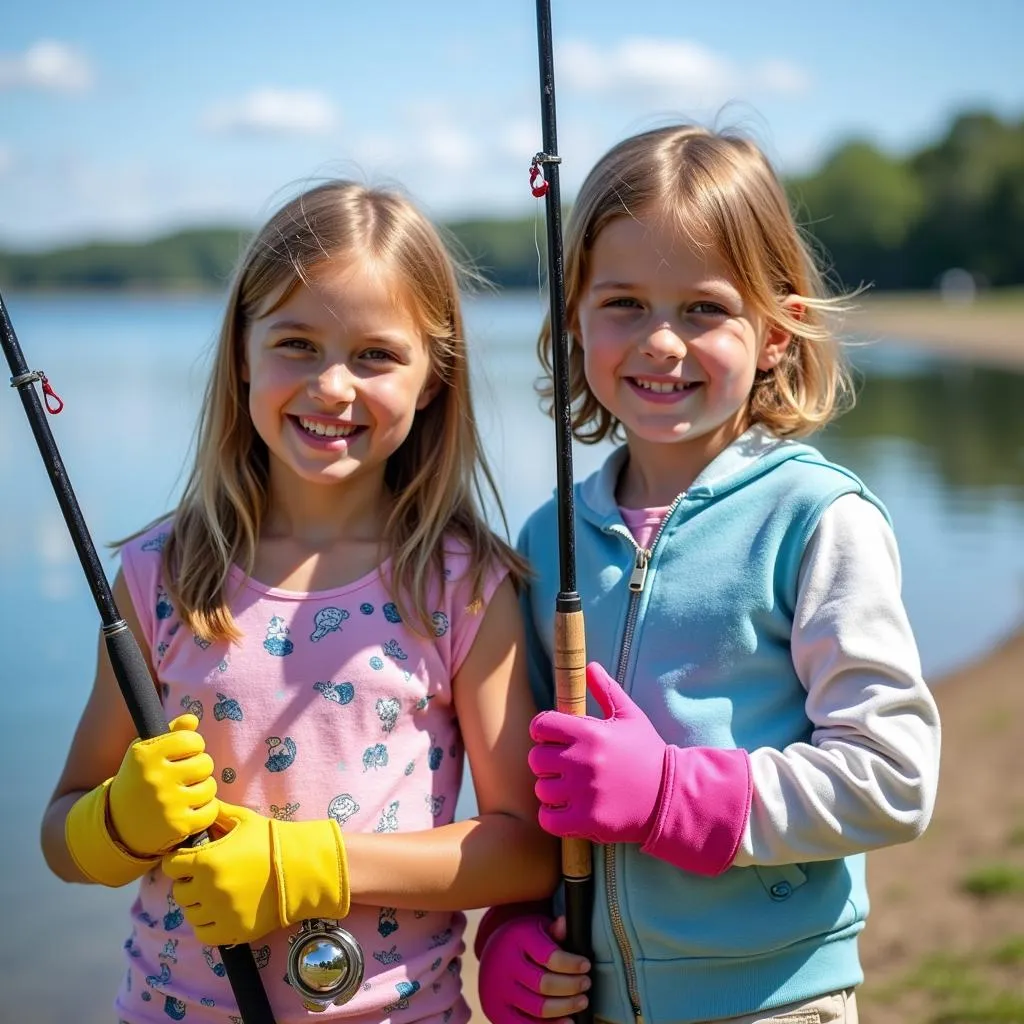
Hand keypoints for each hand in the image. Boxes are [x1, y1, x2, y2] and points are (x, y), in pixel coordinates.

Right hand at [64, 713, 217, 887]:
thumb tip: (192, 719)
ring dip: (203, 789)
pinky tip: (189, 810)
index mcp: (146, 755)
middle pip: (206, 763)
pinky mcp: (178, 825)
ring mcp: (167, 803)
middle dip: (199, 768)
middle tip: (184, 776)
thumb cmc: (139, 779)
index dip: (193, 745)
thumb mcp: (146, 752)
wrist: (117, 824)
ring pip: (210, 787)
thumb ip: (172, 732)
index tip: (184, 753)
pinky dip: (205, 810)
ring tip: (185, 793)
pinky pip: (211, 811)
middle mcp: (155, 778)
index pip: (192, 739)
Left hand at [162, 802, 348, 946]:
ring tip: (214, 895)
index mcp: (207, 861)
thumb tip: (203, 804)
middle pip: (178, 891)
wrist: (301, 869)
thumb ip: (218, 812)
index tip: (190, 859)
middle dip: (189, 882)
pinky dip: (207, 925)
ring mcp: (220, 913)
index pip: (170, 865)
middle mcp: (208, 889)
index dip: (179, 861)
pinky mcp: (232, 932)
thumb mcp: (244, 820)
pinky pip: (203, 934)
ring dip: (198, 904)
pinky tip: (220, 913)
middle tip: (206, 877)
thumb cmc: (271, 841)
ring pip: (190, 913)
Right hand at [478, 914, 590, 1023]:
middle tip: (586, 984)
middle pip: (545, 984)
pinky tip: (567, 1021)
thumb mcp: (536, 928)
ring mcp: (498, 991)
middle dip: (571, 986)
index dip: (571, 964)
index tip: (586, 965)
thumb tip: (565, 923)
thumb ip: (553, 930)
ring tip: (581, 1001)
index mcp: (516, 940)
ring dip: (565, 1007)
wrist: (491, 955)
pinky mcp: (496, 1011)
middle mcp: (503, 965)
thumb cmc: (522, 941)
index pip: (549, 956)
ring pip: (538, 1008)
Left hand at [529, 662, 666, 844]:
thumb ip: (606, 690)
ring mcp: (583, 793)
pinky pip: (548, 819)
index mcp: (589, 733)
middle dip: (547, 761)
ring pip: (542, 790)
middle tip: (565, 765)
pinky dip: (553, 816)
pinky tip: (568, 809)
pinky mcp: (587, 821)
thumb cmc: (648, 753)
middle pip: (536, 759)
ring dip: (552, 790)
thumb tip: (590, 665)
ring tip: (571, 788)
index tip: (555, 738)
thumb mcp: (630, 717)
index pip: (540, 726)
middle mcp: (581, 761)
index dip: (544, 731)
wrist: (670, 796)